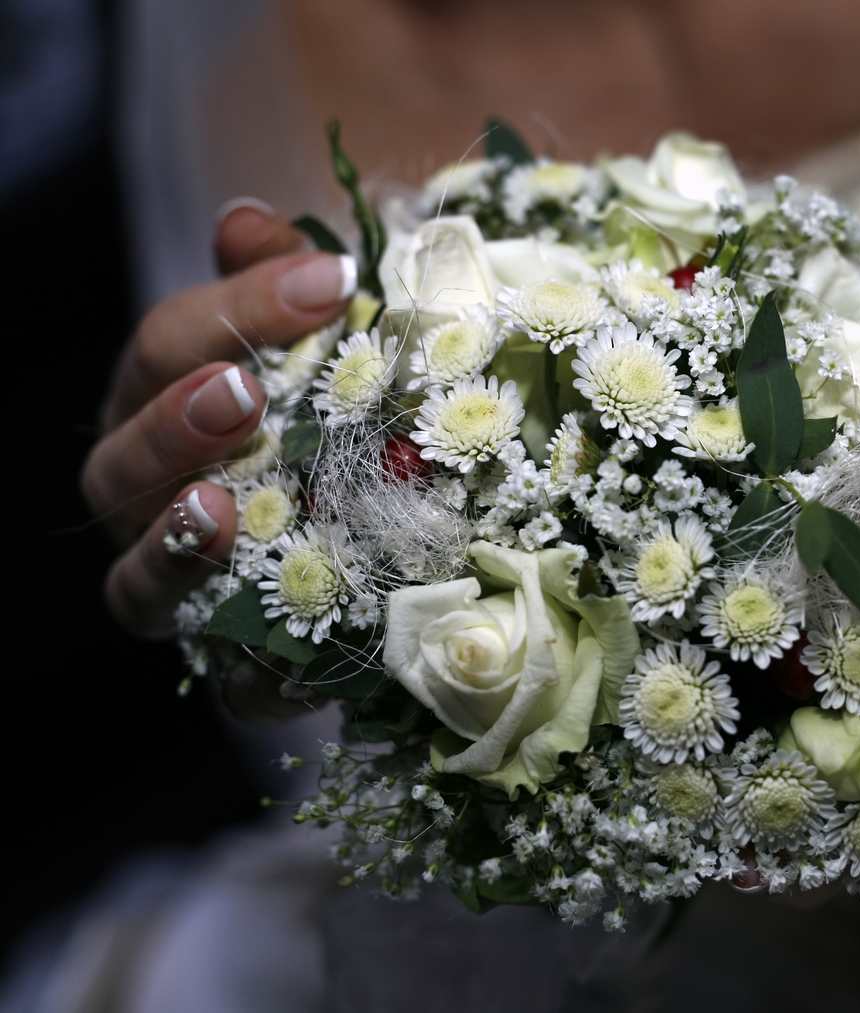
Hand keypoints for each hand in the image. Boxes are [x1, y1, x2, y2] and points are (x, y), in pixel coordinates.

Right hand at [81, 201, 351, 641]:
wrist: (334, 570)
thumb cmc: (316, 447)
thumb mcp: (315, 360)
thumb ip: (279, 289)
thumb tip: (247, 218)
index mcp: (171, 379)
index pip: (187, 328)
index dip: (250, 299)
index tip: (335, 280)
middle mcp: (144, 448)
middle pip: (142, 400)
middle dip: (194, 383)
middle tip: (253, 378)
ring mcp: (143, 529)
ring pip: (126, 491)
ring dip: (174, 464)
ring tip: (229, 449)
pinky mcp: (163, 607)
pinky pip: (146, 590)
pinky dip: (174, 561)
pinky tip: (218, 528)